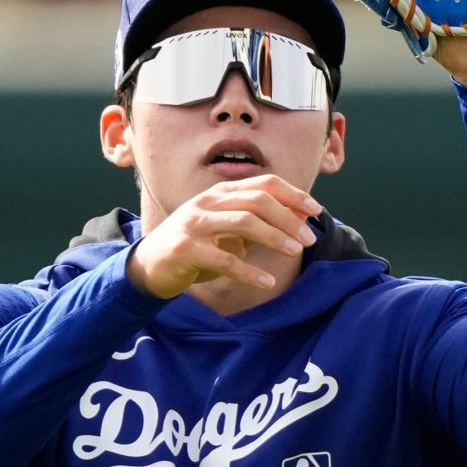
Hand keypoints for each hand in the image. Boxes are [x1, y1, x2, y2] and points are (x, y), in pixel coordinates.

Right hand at [125, 175, 322, 298]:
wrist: (150, 265)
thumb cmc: (197, 246)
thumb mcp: (231, 230)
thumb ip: (261, 221)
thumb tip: (302, 215)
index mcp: (221, 193)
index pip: (264, 184)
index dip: (293, 194)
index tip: (316, 211)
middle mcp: (207, 202)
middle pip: (257, 201)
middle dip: (288, 218)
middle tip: (308, 239)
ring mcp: (194, 223)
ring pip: (243, 223)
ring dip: (274, 237)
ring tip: (294, 252)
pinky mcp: (185, 249)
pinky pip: (224, 259)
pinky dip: (249, 272)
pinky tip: (267, 282)